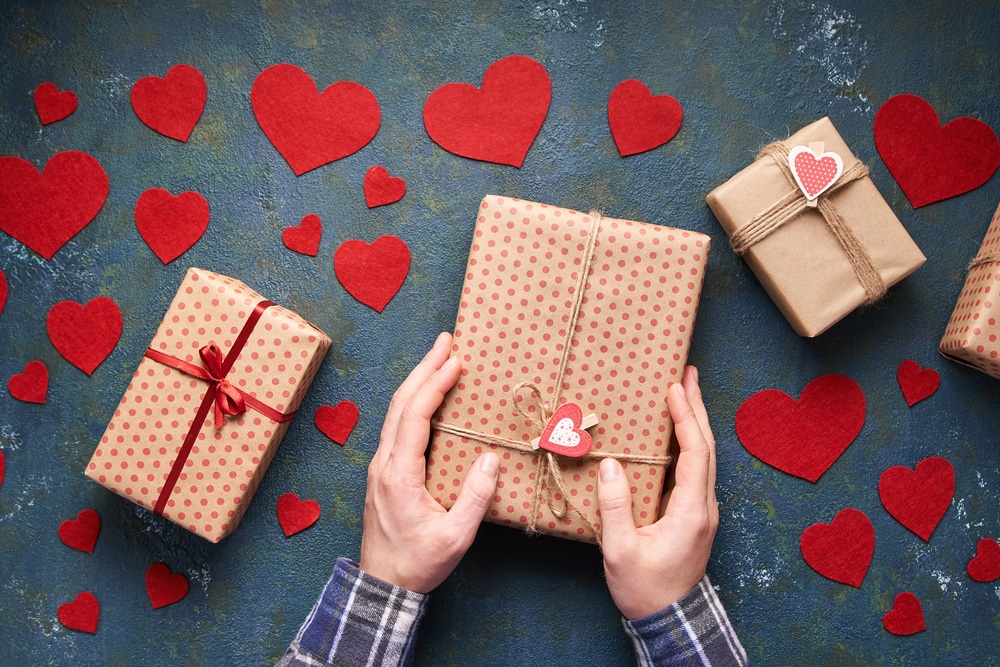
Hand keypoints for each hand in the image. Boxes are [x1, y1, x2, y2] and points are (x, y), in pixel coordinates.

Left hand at [359, 332, 499, 593]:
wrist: (382, 585)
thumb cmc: (419, 564)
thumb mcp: (455, 537)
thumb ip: (474, 498)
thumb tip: (491, 460)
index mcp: (399, 474)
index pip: (415, 416)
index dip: (434, 384)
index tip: (454, 360)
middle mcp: (384, 463)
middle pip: (401, 403)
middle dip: (424, 368)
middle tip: (445, 340)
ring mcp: (380, 466)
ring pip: (395, 412)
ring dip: (417, 381)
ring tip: (439, 358)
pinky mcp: (384, 473)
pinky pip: (397, 425)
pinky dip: (413, 401)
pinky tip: (426, 395)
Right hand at [597, 366, 718, 619]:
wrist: (669, 620)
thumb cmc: (645, 589)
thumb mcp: (621, 551)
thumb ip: (615, 508)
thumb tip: (610, 465)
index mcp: (691, 511)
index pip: (695, 453)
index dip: (686, 418)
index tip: (675, 388)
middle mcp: (704, 506)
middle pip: (707, 448)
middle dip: (697, 408)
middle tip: (687, 374)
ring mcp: (702, 511)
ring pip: (705, 457)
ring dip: (695, 423)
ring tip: (684, 392)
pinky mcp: (693, 515)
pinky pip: (696, 470)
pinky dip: (688, 443)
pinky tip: (675, 433)